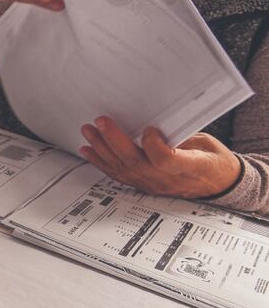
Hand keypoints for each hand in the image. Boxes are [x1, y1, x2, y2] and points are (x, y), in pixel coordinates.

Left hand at [79, 116, 242, 197]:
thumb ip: (182, 136)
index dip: (153, 144)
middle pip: (136, 162)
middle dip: (114, 140)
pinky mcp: (145, 185)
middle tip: (101, 122)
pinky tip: (89, 151)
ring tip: (89, 131)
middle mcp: (169, 179)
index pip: (165, 160)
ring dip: (102, 149)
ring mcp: (155, 184)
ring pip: (123, 168)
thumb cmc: (214, 161)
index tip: (149, 128)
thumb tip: (157, 123)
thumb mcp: (207, 144)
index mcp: (191, 166)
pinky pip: (119, 175)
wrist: (219, 185)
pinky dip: (101, 162)